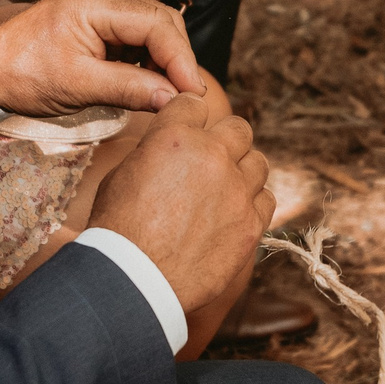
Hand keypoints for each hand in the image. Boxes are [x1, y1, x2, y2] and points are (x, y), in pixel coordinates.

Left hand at [0, 0, 206, 116]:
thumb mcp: (78, 85)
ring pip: (153, 29)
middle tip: (185, 97)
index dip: (181, 59)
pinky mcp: (99, 25)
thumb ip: (129, 88)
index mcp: (96, 2)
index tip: (193, 92)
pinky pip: (137, 37)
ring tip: (168, 93)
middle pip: (161, 21)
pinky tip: (150, 82)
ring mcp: (102, 9)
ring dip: (165, 60)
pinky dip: (149, 59)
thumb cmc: (23, 74)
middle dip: (178, 58)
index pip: (157, 24)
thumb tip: (173, 98)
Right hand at [85, 91, 267, 309]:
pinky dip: (252, 202)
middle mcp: (213, 156)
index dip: (189, 117)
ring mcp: (237, 191)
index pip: (195, 103)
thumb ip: (154, 151)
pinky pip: (266, 199)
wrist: (134, 280)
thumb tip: (167, 147)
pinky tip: (234, 213)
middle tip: (210, 160)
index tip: (188, 129)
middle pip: (238, 128)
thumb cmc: (118, 230)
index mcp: (176, 137)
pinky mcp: (251, 224)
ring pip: (258, 162)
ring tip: (224, 188)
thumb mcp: (122, 174)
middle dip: (224, 140)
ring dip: (242, 170)